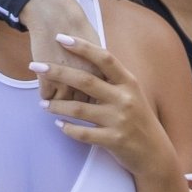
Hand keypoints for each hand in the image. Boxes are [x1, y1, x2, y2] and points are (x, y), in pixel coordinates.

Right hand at [20, 0, 100, 101]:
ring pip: (62, 105)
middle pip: (82, 105)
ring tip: (55, 104)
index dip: (94, 103)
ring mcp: (66, 82)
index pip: (100, 99)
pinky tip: (46, 92)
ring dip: (58, 106)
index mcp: (101, 73)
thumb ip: (99, 67)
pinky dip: (46, 97)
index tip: (89, 105)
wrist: (54, 14)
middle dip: (77, 109)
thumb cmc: (76, 26)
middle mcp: (86, 80)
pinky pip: (46, 97)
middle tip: (71, 108)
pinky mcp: (47, 80)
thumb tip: (100, 81)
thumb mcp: (97, 48)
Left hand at [32, 34, 175, 177]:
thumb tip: (89, 59)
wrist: (155, 154)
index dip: (82, 47)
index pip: (104, 58)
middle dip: (57, 71)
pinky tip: (58, 124)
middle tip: (36, 66)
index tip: (61, 38)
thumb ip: (113, 80)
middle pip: (86, 80)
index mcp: (129, 83)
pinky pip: (83, 133)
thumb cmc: (139, 121)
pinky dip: (68, 129)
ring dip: (57, 105)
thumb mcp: (132, 95)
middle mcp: (125, 99)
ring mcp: (119, 120)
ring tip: (42, 103)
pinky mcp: (113, 140)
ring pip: (80, 109)